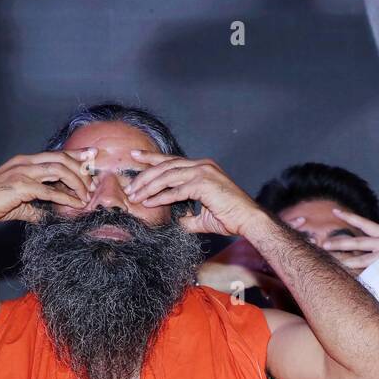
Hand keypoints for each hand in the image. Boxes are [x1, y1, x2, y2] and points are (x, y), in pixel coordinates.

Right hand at [0, 150, 96, 229]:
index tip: (93, 156)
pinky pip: (50, 191)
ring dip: (77, 184)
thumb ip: (38, 205)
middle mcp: (25, 162)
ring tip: (86, 197)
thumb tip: (52, 215)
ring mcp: (22, 172)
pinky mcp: (20, 186)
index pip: (56, 154)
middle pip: (62, 158)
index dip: (76, 154)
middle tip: (93, 185)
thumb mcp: (20, 203)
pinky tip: (76, 205)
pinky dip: (66, 198)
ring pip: (59, 170)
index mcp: (25, 161)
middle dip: (82, 171)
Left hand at [124, 151, 266, 236]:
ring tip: (134, 196)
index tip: (136, 156)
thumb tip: (176, 222)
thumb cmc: (231, 218)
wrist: (249, 220)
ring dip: (148, 186)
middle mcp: (202, 165)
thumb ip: (188, 216)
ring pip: (167, 176)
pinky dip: (160, 197)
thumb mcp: (203, 216)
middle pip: (166, 165)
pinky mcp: (203, 184)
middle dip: (144, 174)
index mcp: (202, 167)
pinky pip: (175, 191)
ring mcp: (203, 172)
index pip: (172, 160)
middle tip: (130, 184)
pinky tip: (149, 203)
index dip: (152, 158)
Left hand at [315, 209, 378, 270]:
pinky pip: (367, 274)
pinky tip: (343, 276)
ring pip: (360, 260)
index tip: (335, 212)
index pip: (365, 224)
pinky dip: (354, 275)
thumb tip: (351, 246)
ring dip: (343, 261)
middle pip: (358, 242)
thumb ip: (374, 244)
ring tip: (329, 260)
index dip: (349, 218)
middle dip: (339, 243)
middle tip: (324, 244)